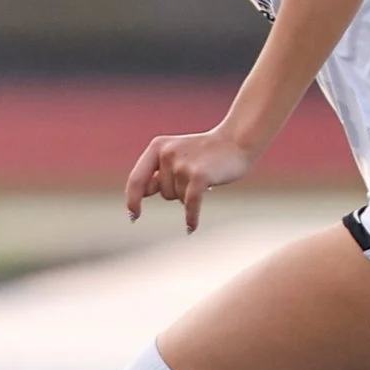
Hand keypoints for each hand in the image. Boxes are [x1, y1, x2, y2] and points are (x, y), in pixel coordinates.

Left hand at [124, 126, 255, 230]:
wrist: (236, 141)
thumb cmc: (204, 153)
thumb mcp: (175, 155)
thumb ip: (158, 172)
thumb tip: (142, 194)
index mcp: (156, 147)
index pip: (136, 180)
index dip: (133, 200)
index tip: (133, 216)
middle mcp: (167, 154)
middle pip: (163, 193)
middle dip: (177, 193)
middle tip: (194, 177)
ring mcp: (183, 164)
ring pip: (177, 198)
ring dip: (189, 195)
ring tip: (204, 178)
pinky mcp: (200, 175)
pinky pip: (190, 203)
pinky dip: (191, 217)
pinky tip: (191, 228)